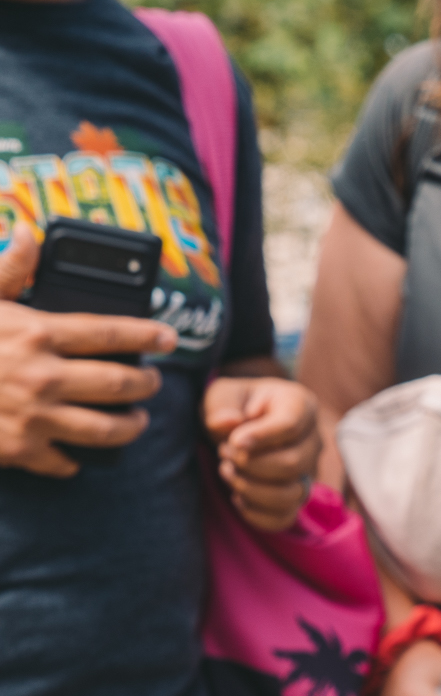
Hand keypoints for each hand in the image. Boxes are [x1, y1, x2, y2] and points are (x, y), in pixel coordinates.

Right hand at [0, 222, 175, 475]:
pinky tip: (80, 456)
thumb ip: (8, 268)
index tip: (169, 336)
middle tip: (152, 381)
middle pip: (121, 384)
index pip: (110, 333)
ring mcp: (34, 416)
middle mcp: (43, 376)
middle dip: (147, 384)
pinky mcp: (19, 450)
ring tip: (136, 420)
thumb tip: (29, 234)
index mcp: (37, 334)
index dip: (147, 334)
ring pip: (106, 429)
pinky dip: (75, 461)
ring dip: (130, 426)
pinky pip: (64, 462)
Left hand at [204, 376, 320, 530]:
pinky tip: (237, 498)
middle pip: (293, 463)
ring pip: (292, 494)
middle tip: (224, 453)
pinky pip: (285, 517)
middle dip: (250, 464)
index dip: (261, 436)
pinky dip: (257, 515)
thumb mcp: (222, 394)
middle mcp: (313, 440)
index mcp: (300, 405)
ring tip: (227, 471)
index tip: (233, 441)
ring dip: (251, 489)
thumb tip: (229, 423)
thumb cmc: (235, 405)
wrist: (240, 424)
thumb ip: (222, 406)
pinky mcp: (296, 495)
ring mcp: (309, 471)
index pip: (291, 425)